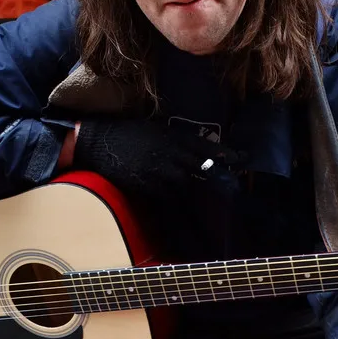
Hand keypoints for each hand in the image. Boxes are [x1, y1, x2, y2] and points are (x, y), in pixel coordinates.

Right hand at [72, 115, 241, 204]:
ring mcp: (158, 170)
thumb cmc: (125, 132)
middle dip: (215, 175)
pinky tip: (185, 210)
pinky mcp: (146, 185)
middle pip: (200, 167)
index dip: (222, 153)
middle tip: (232, 185)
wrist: (98, 140)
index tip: (239, 158)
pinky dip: (177, 203)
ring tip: (212, 202)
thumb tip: (191, 149)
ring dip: (198, 192)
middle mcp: (169, 153)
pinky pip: (167, 198)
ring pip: (186, 184)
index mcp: (171, 136)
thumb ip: (173, 138)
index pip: (203, 146)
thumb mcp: (153, 128)